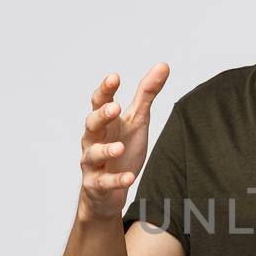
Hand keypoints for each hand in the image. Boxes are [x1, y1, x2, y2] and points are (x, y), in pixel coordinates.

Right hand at [79, 63, 169, 220]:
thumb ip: (147, 94)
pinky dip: (116, 180)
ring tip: (119, 147)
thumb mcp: (137, 120)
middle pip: (91, 124)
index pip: (99, 101)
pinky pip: (104, 182)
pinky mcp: (96, 185)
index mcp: (104, 122)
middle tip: (115, 108)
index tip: (114, 77)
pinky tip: (129, 177)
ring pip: (93, 154)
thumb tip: (163, 65)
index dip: (105, 90)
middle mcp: (93, 139)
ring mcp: (92, 163)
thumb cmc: (123, 149)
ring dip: (106, 150)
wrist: (109, 190)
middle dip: (102, 115)